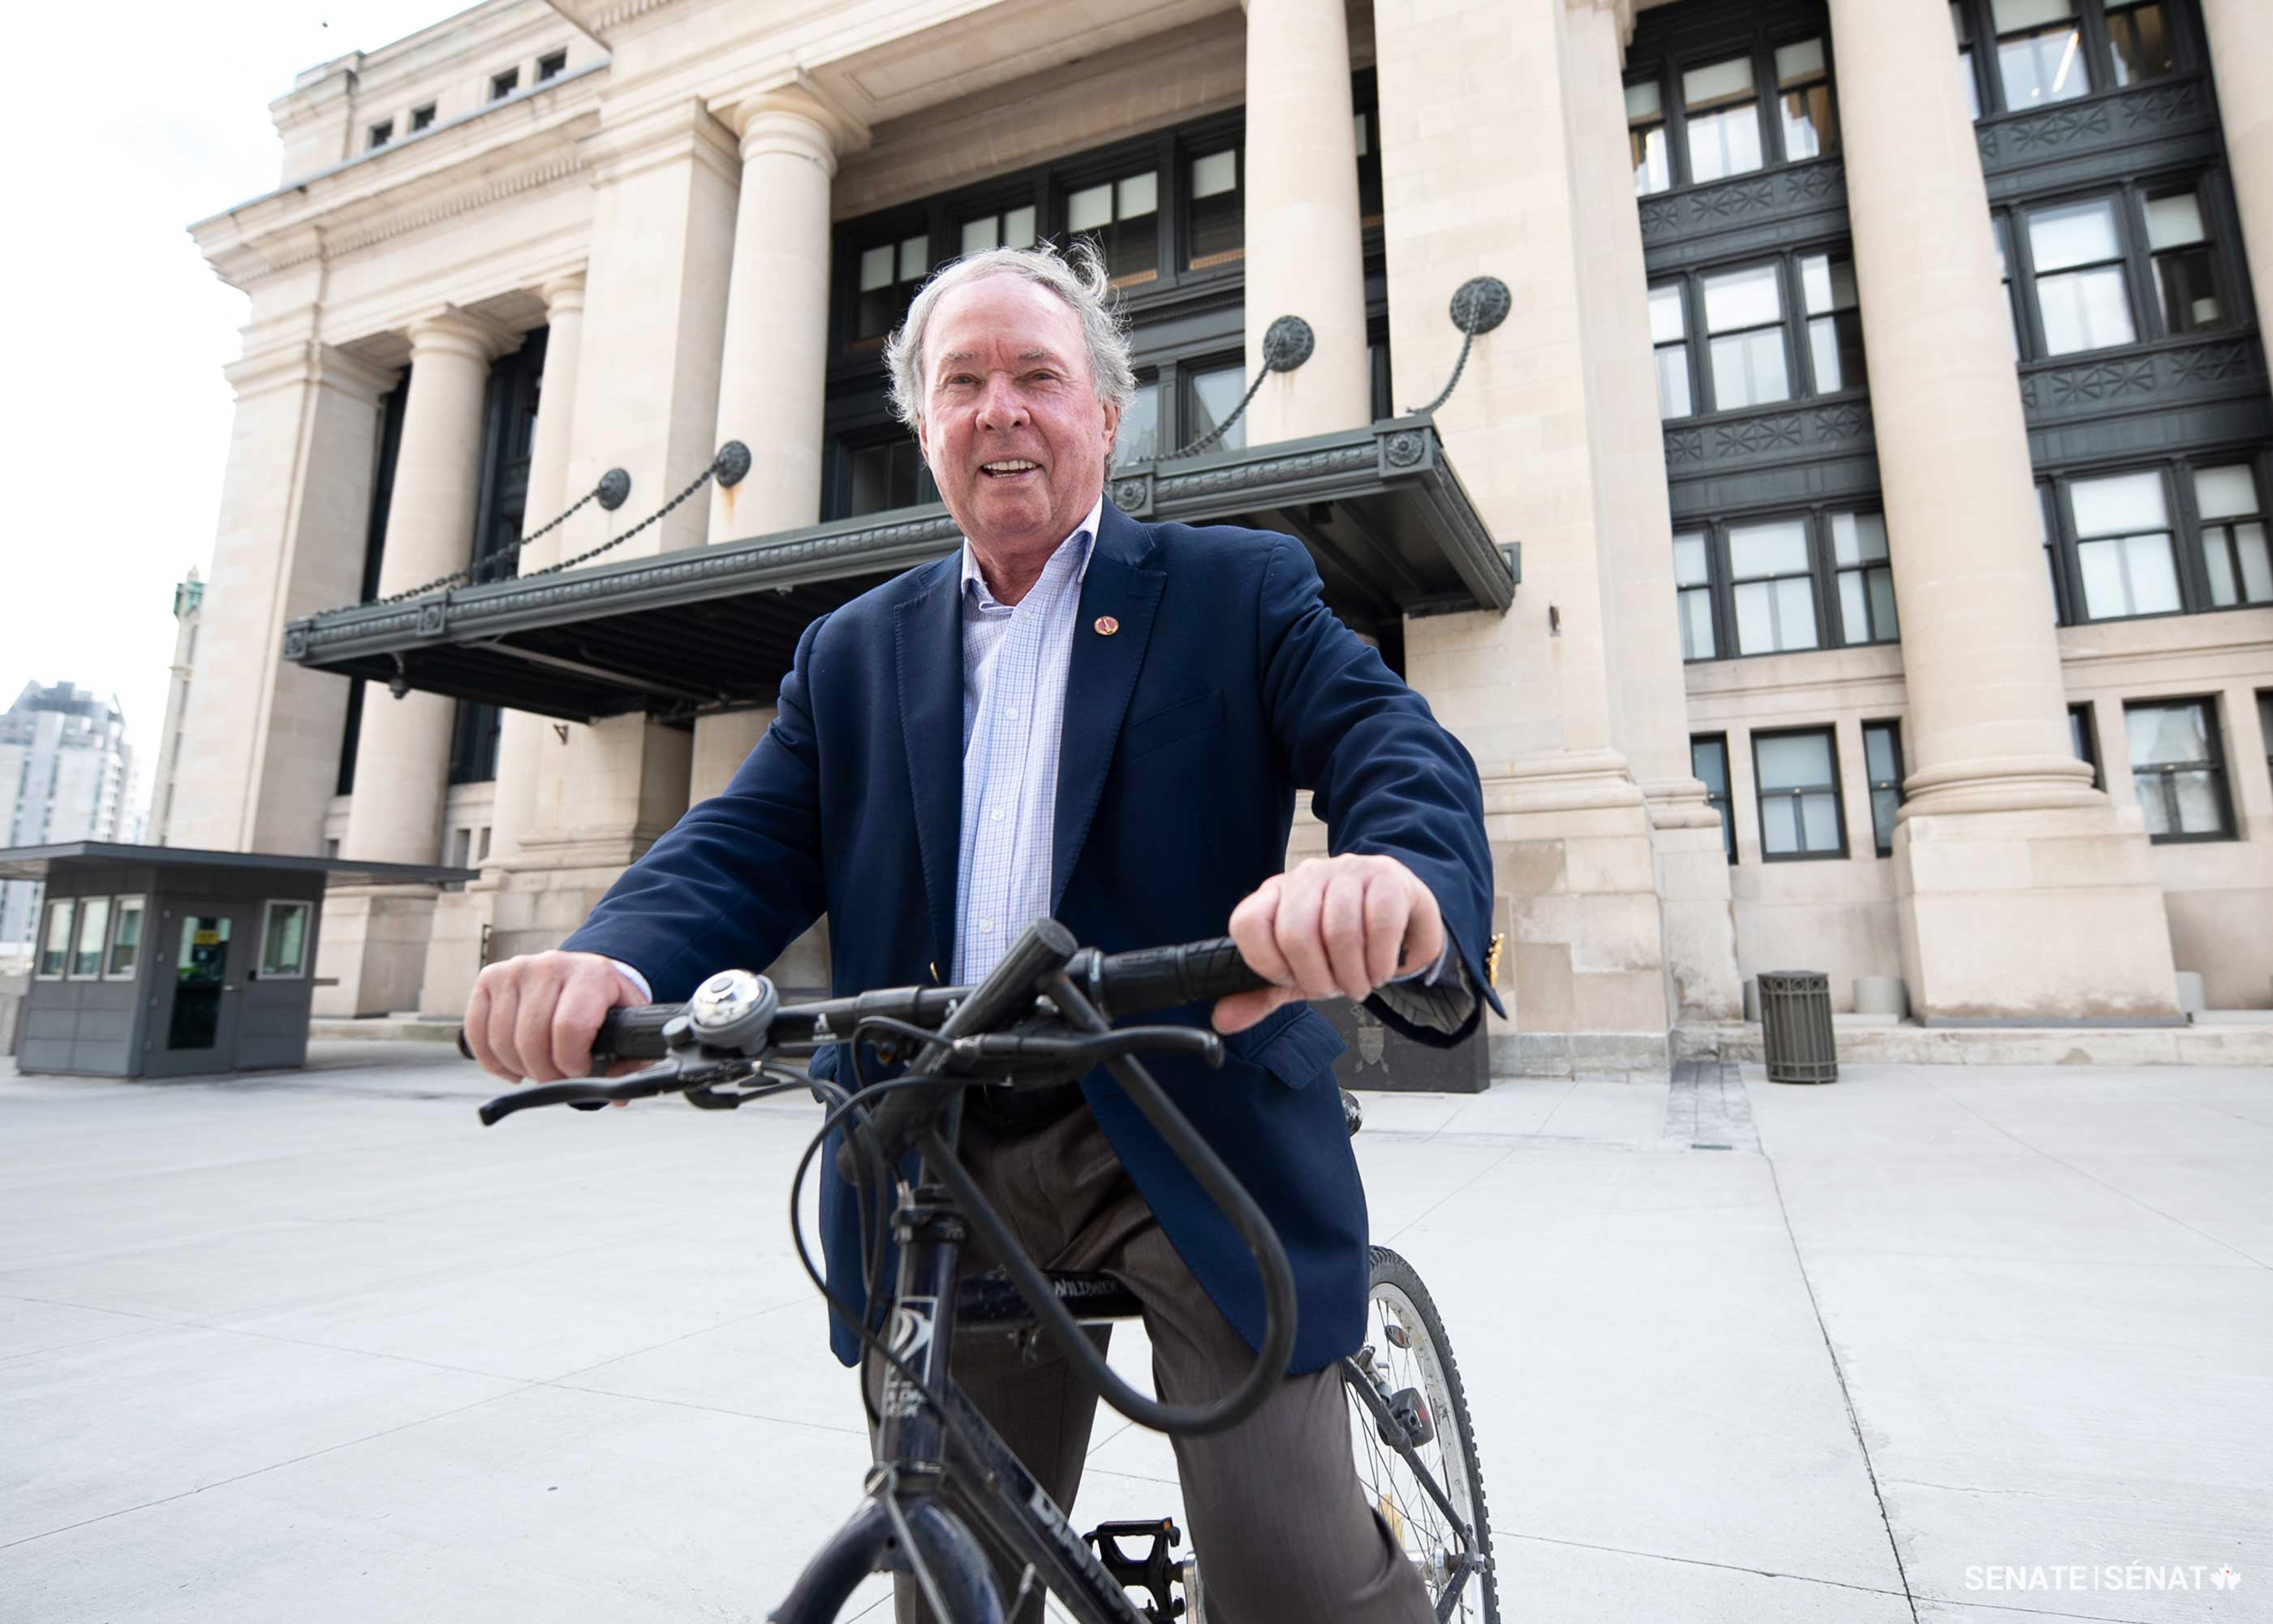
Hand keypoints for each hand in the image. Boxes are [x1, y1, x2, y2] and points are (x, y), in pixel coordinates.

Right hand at [464, 951, 648, 1084]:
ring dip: (519, 1068)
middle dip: (545, 1073)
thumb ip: (630, 1059)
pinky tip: (512, 1068)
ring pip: (502, 1039)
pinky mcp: (490, 978)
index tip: (580, 1071)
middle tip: (558, 1079)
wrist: (585, 974)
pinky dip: (491, 1060)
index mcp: (592, 974)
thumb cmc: (605, 1005)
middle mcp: (551, 965)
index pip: (569, 1028)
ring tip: (539, 1070)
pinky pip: (476, 1031)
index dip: (571, 1063)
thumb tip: (619, 1098)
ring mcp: (516, 969)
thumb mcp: (628, 1025)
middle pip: (531, 1038)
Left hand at [1214, 854, 1444, 1034]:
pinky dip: (1381, 961)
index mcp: (1274, 895)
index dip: (1268, 965)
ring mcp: (1347, 871)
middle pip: (1294, 933)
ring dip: (1354, 975)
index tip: (1292, 979)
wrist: (1400, 919)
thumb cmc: (1342, 948)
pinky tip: (1382, 970)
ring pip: (1339, 932)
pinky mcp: (1387, 877)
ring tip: (1362, 983)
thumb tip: (1222, 1020)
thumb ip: (1262, 995)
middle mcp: (1306, 877)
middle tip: (1336, 989)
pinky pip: (1380, 924)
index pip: (1248, 924)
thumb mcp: (1299, 974)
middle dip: (1317, 978)